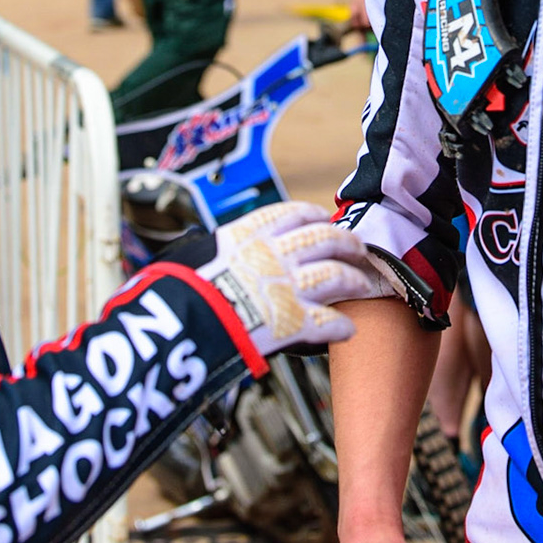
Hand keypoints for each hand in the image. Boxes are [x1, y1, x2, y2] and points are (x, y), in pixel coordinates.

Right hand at [196, 202, 391, 355]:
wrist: (184, 319)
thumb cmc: (181, 289)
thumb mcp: (195, 254)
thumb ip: (215, 251)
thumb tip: (211, 253)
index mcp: (250, 235)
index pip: (292, 214)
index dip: (313, 215)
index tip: (322, 217)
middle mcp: (275, 255)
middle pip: (324, 238)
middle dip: (346, 242)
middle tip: (357, 247)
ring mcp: (288, 287)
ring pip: (335, 275)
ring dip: (352, 279)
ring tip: (361, 283)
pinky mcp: (295, 322)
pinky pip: (329, 322)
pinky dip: (341, 325)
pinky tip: (347, 329)